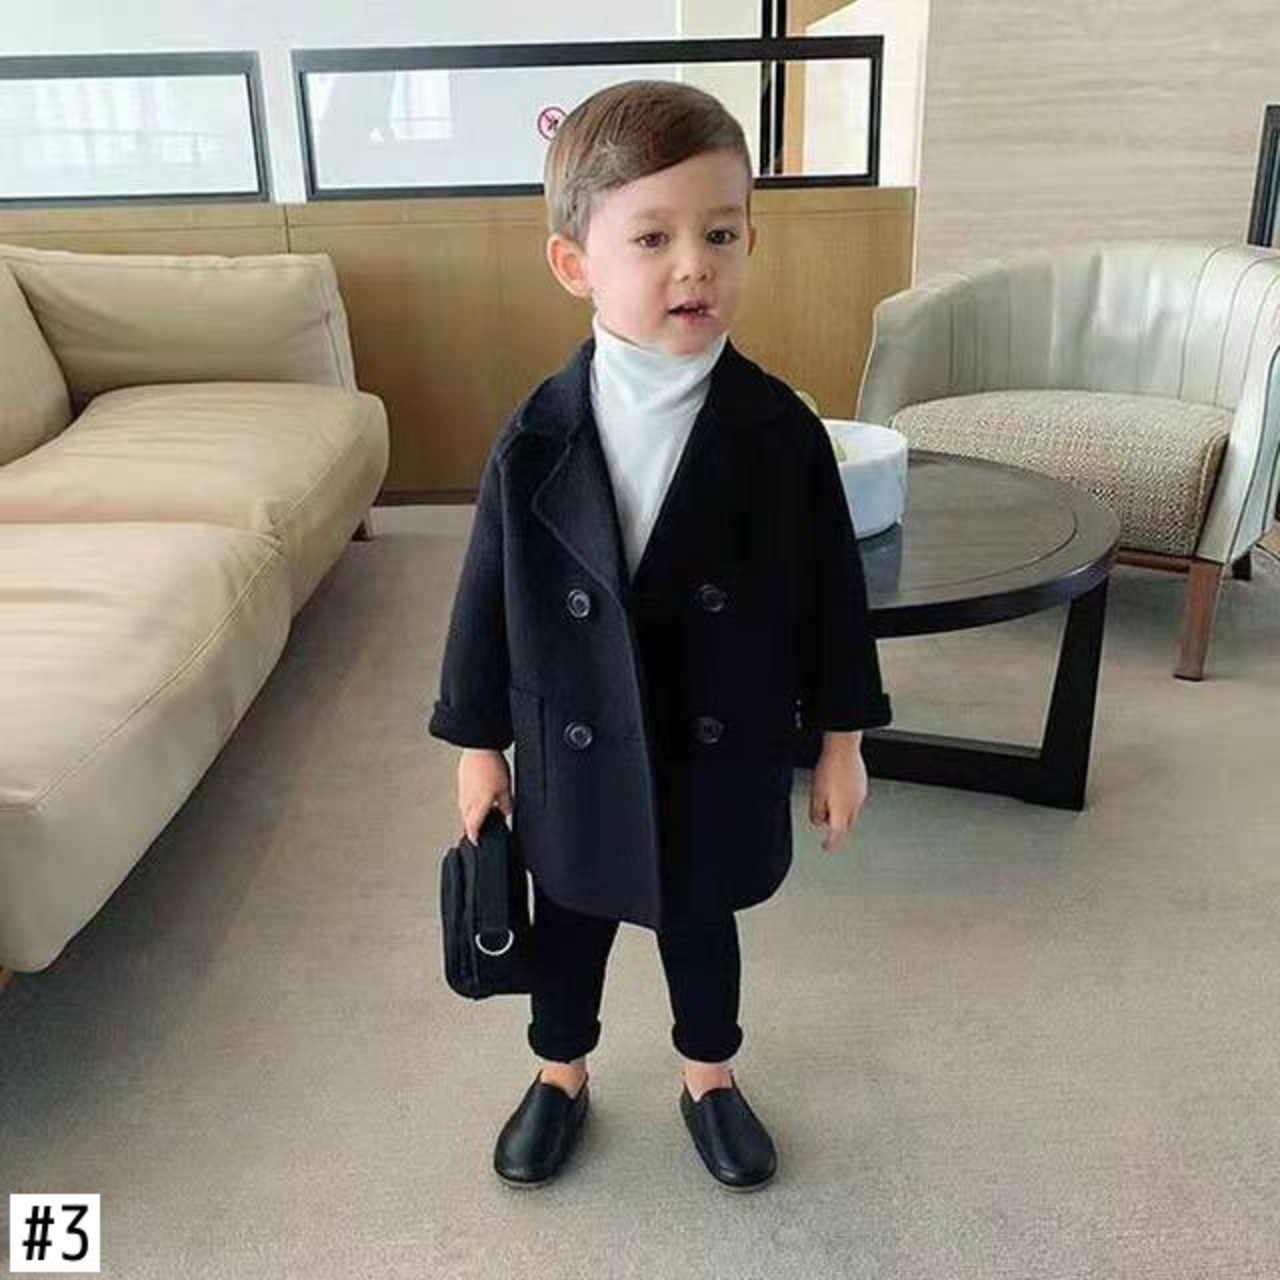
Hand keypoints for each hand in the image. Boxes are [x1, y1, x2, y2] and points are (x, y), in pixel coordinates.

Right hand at [457, 748, 511, 843]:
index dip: (474, 837)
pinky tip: (478, 798)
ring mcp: (463, 792)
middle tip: (479, 831)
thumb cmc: (492, 766)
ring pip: (464, 810)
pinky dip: (470, 803)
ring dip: (471, 815)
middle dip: (473, 828)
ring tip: (481, 814)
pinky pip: (464, 798)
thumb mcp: (506, 788)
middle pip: (467, 820)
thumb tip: (506, 812)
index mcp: (478, 805)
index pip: (473, 827)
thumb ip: (506, 803)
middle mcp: (467, 801)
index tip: (477, 842)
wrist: (479, 747)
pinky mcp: (461, 783)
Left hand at [808, 732, 867, 852]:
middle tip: (826, 824)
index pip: (838, 834)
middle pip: (847, 824)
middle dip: (837, 828)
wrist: (844, 747)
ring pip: (852, 810)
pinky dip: (846, 799)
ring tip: (828, 801)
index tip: (826, 847)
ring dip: (841, 812)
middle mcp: (855, 804)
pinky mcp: (862, 783)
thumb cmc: (829, 768)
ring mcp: (861, 793)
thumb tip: (818, 822)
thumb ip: (816, 812)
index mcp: (842, 810)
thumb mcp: (815, 793)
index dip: (831, 844)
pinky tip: (837, 788)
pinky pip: (854, 798)